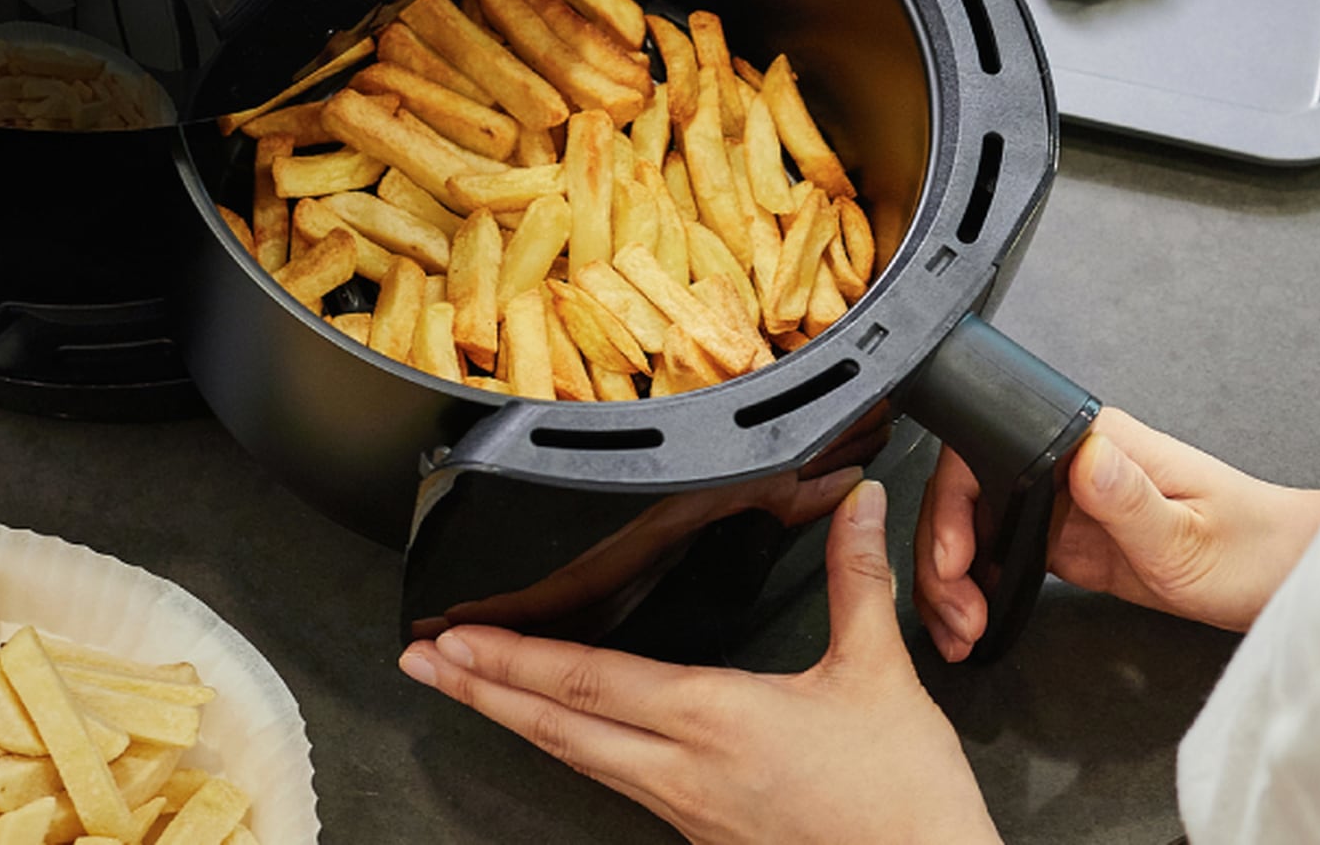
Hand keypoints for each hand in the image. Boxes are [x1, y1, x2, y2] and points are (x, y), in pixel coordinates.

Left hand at [401, 480, 1001, 844]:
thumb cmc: (898, 802)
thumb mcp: (880, 675)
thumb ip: (858, 581)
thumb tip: (859, 507)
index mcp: (715, 720)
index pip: (588, 681)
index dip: (513, 657)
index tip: (456, 636)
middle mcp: (684, 771)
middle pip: (557, 726)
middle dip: (481, 691)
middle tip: (421, 662)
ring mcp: (688, 810)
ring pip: (579, 759)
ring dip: (515, 720)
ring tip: (469, 693)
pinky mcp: (706, 832)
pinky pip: (619, 782)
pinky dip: (574, 748)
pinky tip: (569, 738)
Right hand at [916, 408, 1319, 654]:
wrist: (1287, 577)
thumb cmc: (1253, 547)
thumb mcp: (1190, 534)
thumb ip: (1131, 499)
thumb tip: (1081, 456)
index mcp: (1093, 442)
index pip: (986, 450)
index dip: (954, 505)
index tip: (955, 560)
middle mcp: (1070, 463)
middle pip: (967, 493)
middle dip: (943, 556)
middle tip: (956, 613)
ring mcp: (1064, 502)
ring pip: (976, 528)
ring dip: (954, 579)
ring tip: (962, 630)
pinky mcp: (1069, 540)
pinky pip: (1003, 558)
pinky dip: (979, 591)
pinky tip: (978, 622)